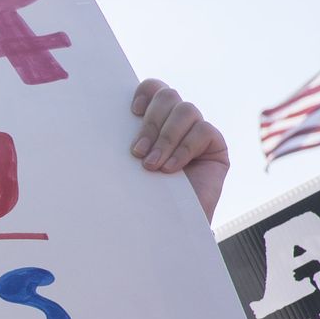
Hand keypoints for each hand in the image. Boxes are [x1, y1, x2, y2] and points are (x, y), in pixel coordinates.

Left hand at [130, 79, 229, 222]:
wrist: (166, 229)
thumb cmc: (141, 198)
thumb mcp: (128, 166)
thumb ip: (128, 142)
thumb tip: (103, 121)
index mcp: (154, 121)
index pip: (154, 89)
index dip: (145, 92)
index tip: (131, 113)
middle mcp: (177, 122)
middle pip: (168, 96)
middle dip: (151, 122)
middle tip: (137, 152)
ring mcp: (198, 132)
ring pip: (186, 110)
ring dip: (166, 138)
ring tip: (152, 165)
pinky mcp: (216, 146)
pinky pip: (202, 131)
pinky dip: (184, 149)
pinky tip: (171, 169)